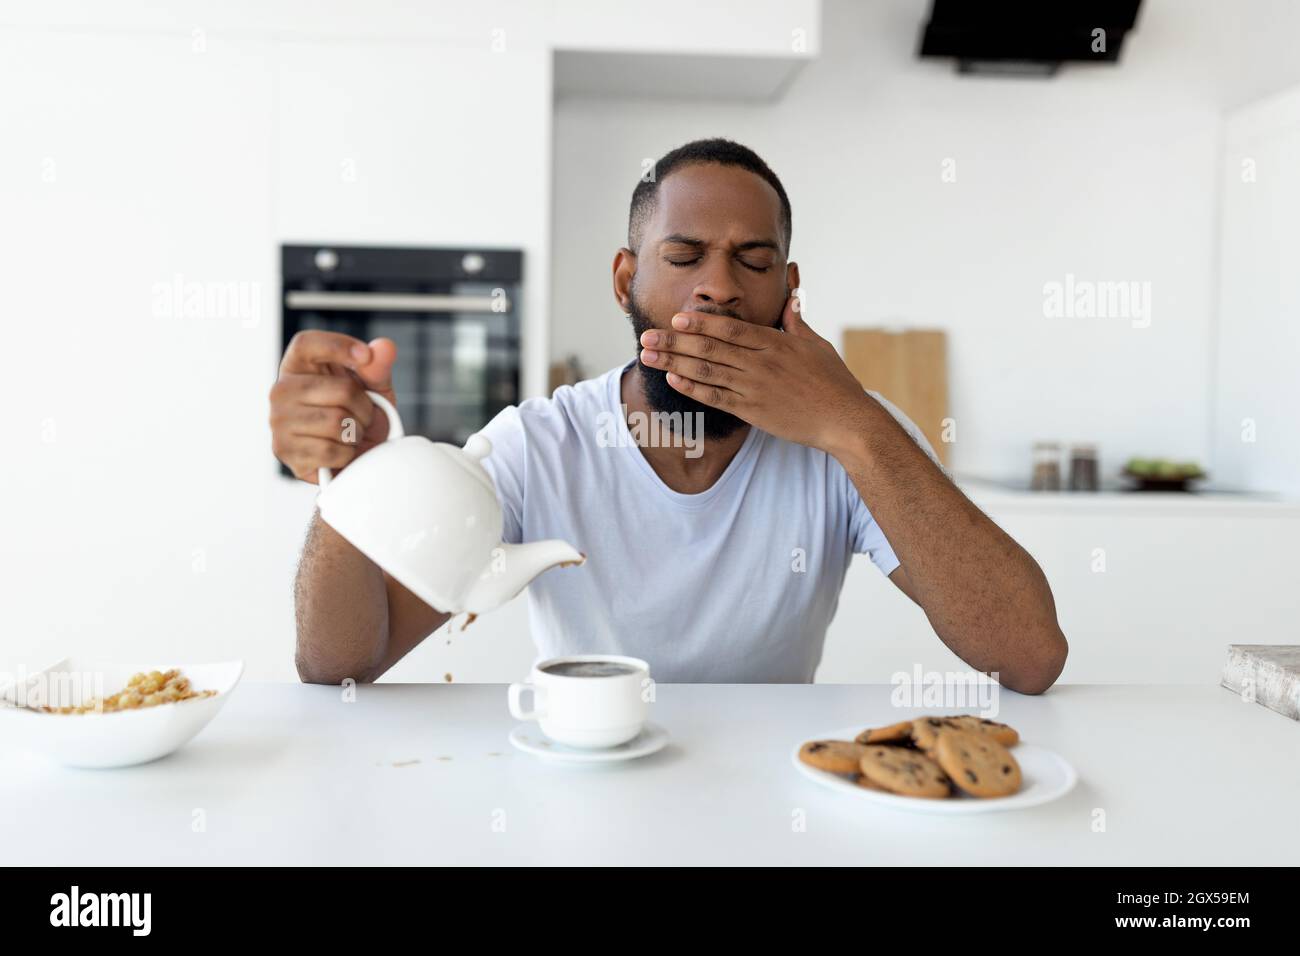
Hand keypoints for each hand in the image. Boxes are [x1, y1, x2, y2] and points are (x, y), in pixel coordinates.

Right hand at [269, 331, 398, 482]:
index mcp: (298, 365)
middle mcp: (281, 390)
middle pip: (342, 390)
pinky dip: (346, 453)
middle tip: (362, 416)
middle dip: (365, 407)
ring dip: (356, 432)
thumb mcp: (373, 388)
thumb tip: (385, 347)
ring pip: (337, 422)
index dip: (338, 345)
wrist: (353, 458)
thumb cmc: (358, 416)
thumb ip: (377, 367)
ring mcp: (278, 421)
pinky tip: (340, 451)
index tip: (365, 356)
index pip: (307, 343)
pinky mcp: (285, 451)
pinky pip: (330, 450)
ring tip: (350, 433)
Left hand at [638, 292, 869, 455]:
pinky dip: (692, 389)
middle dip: (674, 342)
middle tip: (646, 336)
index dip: (700, 323)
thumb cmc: (834, 381)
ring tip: (648, 356)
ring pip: (707, 372)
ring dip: (674, 363)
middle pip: (709, 349)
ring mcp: (754, 388)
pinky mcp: (753, 411)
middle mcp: (760, 363)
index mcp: (775, 343)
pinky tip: (672, 380)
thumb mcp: (816, 344)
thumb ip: (796, 321)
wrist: (845, 419)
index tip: (675, 318)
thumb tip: (792, 295)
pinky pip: (716, 398)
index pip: (730, 329)